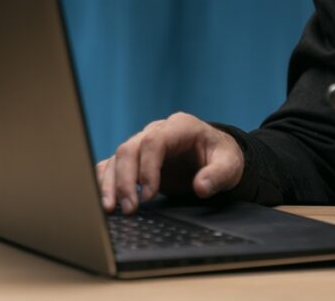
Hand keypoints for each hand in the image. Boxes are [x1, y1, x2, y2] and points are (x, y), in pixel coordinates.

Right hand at [96, 112, 244, 213]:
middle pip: (129, 149)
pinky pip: (112, 165)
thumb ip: (217, 175)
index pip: (154, 141)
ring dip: (110, 183)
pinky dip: (105, 181)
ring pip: (117, 158)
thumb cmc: (222, 156)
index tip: (149, 195)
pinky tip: (104, 200)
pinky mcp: (136, 159)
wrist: (216, 155)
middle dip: (125, 180)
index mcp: (180, 126)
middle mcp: (157, 131)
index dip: (147, 168)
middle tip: (130, 208)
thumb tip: (200, 187)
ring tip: (110, 208)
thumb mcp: (229, 165)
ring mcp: (143, 143)